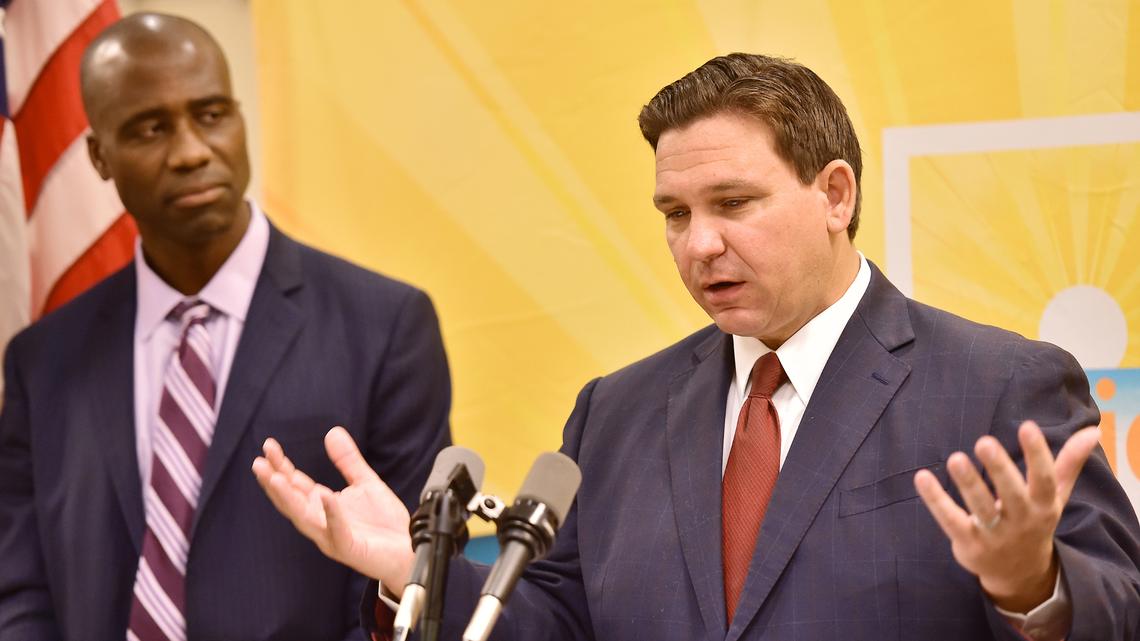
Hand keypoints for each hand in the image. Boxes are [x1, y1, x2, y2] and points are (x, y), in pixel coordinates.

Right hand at [252, 426, 415, 592]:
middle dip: (274, 482)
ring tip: (276, 478)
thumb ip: (348, 461)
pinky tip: (325, 496)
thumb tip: (332, 432)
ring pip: (304, 518)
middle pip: (291, 501)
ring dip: (289, 499)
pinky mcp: (349, 548)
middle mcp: (321, 522)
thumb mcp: (365, 483)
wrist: (409, 549)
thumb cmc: (385, 523)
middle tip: (259, 463)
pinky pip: (337, 530)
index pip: (295, 484)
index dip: (281, 465)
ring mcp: (332, 537)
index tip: (269, 446)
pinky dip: (331, 514)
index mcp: (322, 506)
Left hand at [914, 421, 1100, 612]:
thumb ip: (1068, 462)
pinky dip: (935, 500)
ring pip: (980, 508)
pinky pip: (950, 520)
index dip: (1037, 454)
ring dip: (968, 483)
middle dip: (999, 469)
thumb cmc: (1035, 521)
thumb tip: (1092, 431)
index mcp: (1043, 505)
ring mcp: (994, 534)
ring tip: (955, 458)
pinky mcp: (968, 543)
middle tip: (984, 442)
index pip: (1043, 479)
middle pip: (1011, 494)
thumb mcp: (1055, 496)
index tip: (1027, 425)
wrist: (1020, 573)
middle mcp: (1021, 520)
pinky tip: (922, 477)